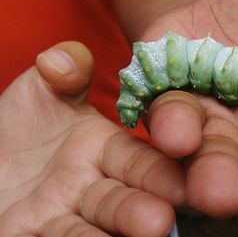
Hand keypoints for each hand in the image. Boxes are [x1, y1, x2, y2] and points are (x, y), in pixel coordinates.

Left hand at [0, 42, 184, 236]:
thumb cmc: (17, 128)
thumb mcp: (41, 92)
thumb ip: (65, 72)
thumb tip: (62, 60)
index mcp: (102, 150)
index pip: (137, 162)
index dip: (157, 172)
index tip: (178, 184)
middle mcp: (89, 189)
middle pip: (120, 202)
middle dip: (139, 211)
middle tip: (159, 222)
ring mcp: (58, 219)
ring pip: (90, 231)